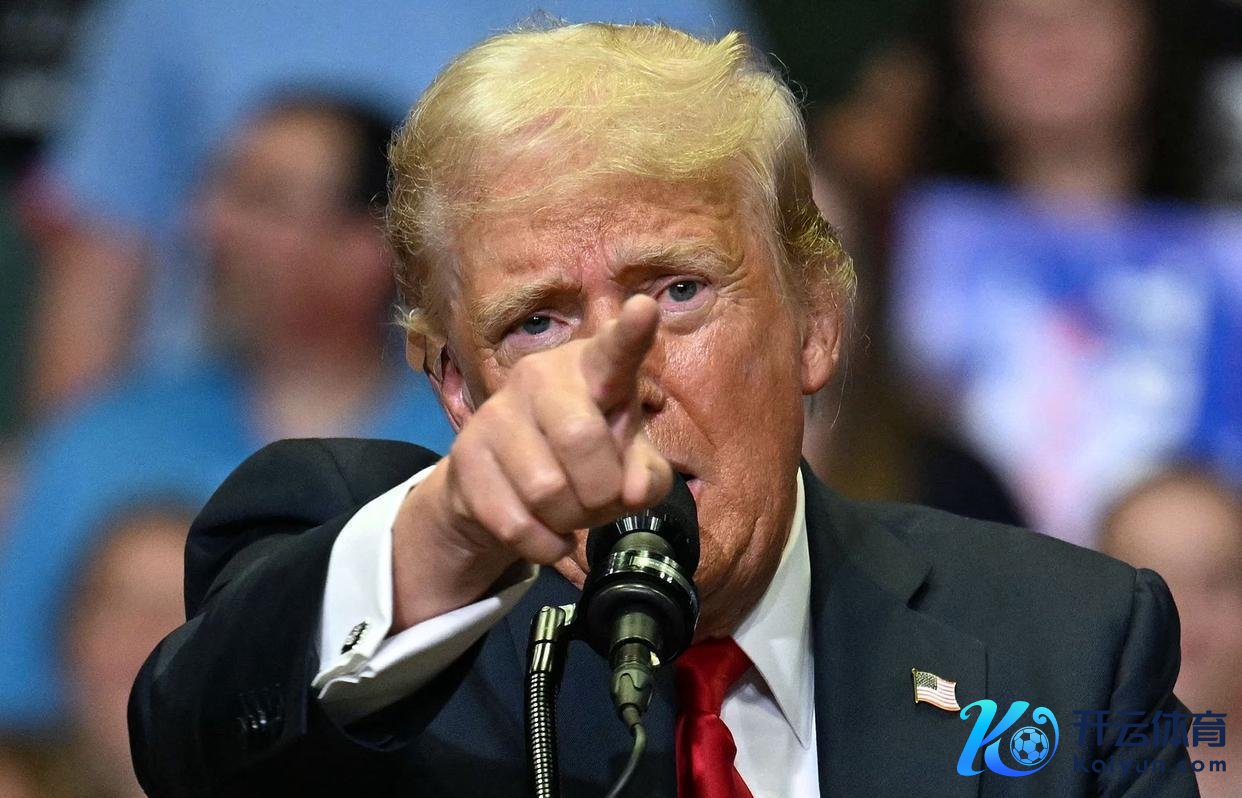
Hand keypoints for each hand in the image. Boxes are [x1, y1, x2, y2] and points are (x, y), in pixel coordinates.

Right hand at [392, 296, 673, 629]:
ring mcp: (497, 414)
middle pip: (582, 438)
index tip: (645, 309)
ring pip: (546, 488)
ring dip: (570, 520)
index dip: (632, 333)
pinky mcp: (465, 457)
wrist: (499, 488)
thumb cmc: (583, 462)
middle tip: (600, 500)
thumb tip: (631, 491)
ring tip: (569, 512)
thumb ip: (646, 476)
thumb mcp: (627, 466)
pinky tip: (548, 535)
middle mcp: (540, 377)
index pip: (616, 350)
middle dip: (601, 490)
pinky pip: (515, 521)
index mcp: (593, 369)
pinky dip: (544, 544)